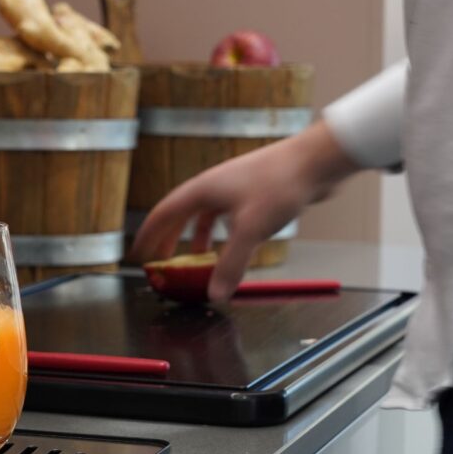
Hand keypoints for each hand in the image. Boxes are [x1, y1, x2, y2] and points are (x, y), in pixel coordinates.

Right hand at [127, 120, 360, 301]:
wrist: (315, 160)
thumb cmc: (280, 185)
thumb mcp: (251, 230)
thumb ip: (231, 264)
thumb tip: (215, 293)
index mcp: (202, 190)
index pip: (163, 214)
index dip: (148, 235)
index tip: (137, 253)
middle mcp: (213, 186)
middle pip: (180, 215)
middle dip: (169, 239)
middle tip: (162, 261)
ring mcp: (233, 187)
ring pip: (205, 216)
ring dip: (197, 238)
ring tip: (197, 259)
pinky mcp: (252, 192)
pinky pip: (226, 216)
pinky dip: (221, 233)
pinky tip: (232, 244)